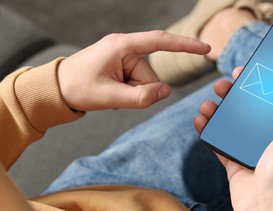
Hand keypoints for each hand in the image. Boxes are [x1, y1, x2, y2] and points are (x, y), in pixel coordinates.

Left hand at [58, 31, 210, 110]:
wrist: (57, 89)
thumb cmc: (78, 88)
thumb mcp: (109, 97)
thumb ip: (141, 97)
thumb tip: (166, 91)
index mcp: (122, 46)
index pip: (160, 41)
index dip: (185, 45)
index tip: (205, 49)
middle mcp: (125, 48)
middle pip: (151, 75)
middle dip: (139, 91)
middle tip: (116, 96)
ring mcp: (123, 57)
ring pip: (145, 82)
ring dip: (132, 93)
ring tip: (110, 94)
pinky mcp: (121, 66)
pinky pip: (137, 83)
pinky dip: (128, 92)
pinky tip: (111, 92)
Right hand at [194, 67, 272, 210]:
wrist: (264, 206)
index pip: (267, 101)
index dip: (255, 85)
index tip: (244, 72)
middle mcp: (264, 138)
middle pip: (244, 110)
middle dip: (232, 95)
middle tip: (221, 85)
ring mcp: (246, 150)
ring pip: (228, 124)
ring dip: (216, 111)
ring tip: (207, 104)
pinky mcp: (232, 162)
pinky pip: (217, 143)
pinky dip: (207, 131)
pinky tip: (199, 120)